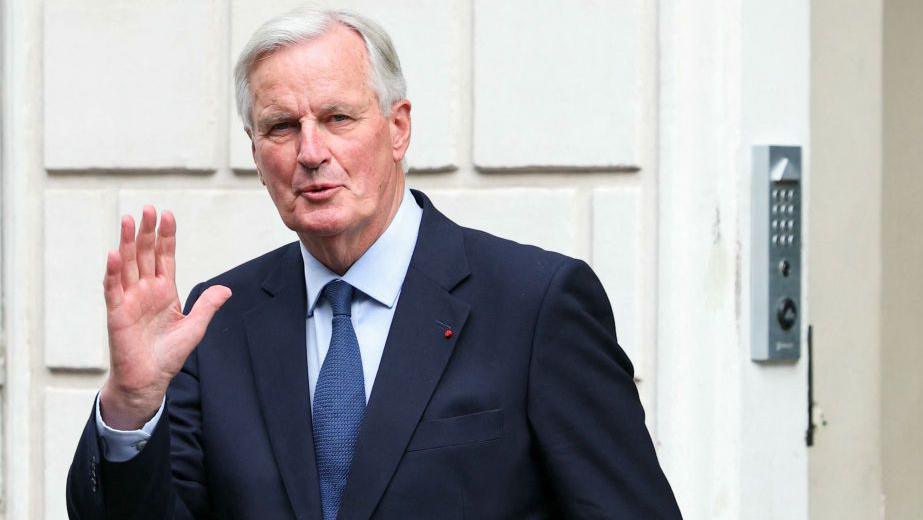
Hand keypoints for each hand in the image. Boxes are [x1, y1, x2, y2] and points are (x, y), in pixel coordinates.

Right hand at [99, 206, 230, 429]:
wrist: (149, 380)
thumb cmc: (169, 355)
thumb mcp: (195, 327)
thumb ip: (208, 306)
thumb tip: (226, 289)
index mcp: (165, 291)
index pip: (165, 257)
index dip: (166, 237)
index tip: (168, 216)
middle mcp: (146, 290)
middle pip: (145, 254)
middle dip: (147, 232)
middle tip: (148, 209)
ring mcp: (130, 300)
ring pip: (128, 265)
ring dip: (128, 242)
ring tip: (129, 220)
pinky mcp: (117, 313)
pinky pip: (113, 288)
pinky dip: (113, 271)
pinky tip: (115, 253)